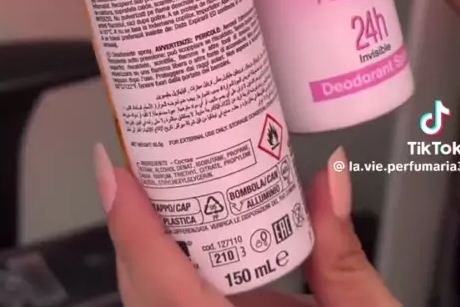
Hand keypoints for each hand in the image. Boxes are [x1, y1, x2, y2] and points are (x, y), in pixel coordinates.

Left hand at [93, 144, 400, 306]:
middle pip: (144, 296)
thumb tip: (331, 172)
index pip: (167, 292)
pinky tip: (188, 240)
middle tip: (138, 165)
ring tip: (154, 191)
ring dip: (146, 252)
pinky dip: (167, 276)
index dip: (134, 231)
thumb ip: (343, 254)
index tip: (116, 173)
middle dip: (133, 230)